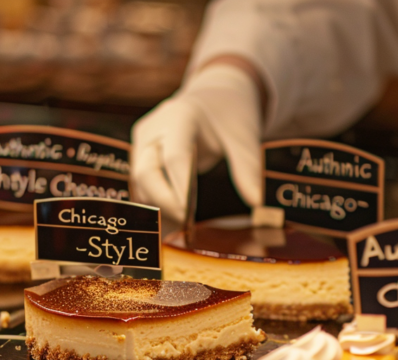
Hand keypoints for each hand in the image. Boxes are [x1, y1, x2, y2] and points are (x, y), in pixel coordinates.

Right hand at [131, 63, 262, 222]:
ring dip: (159, 205)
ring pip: (141, 182)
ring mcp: (143, 141)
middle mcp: (154, 128)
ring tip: (182, 225)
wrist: (214, 97)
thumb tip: (257, 205)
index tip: (189, 215)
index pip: (174, 157)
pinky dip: (157, 201)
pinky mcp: (140, 153)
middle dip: (164, 201)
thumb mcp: (244, 138)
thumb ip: (248, 170)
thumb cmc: (229, 116)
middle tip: (186, 224)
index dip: (179, 188)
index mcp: (180, 117)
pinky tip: (175, 218)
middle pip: (146, 172)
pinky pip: (143, 183)